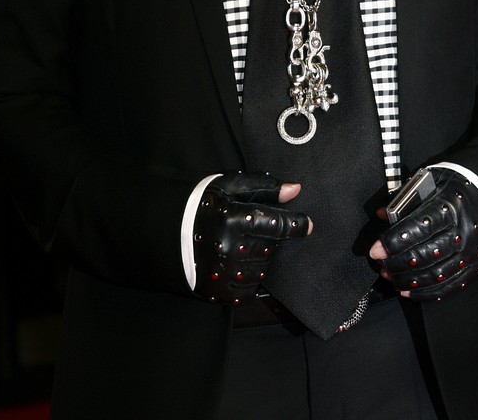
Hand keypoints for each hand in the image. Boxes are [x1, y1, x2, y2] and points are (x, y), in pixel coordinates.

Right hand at [193, 170, 310, 303]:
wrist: (169, 232)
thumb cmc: (204, 205)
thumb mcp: (231, 186)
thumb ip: (264, 187)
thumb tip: (295, 190)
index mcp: (232, 218)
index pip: (276, 224)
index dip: (296, 224)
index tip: (308, 224)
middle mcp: (228, 247)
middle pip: (270, 247)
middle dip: (267, 238)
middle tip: (251, 230)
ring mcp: (222, 272)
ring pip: (262, 269)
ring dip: (259, 258)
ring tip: (242, 246)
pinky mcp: (217, 291)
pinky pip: (249, 290)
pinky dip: (249, 278)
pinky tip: (238, 264)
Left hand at [369, 168, 477, 300]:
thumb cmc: (451, 191)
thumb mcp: (429, 184)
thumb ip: (405, 199)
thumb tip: (382, 214)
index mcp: (450, 207)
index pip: (418, 229)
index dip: (393, 242)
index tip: (375, 250)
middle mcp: (462, 232)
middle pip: (425, 255)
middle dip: (396, 264)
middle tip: (380, 264)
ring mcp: (469, 253)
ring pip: (434, 275)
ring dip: (406, 280)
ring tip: (388, 276)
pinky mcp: (472, 268)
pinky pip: (447, 287)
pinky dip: (424, 293)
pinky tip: (406, 291)